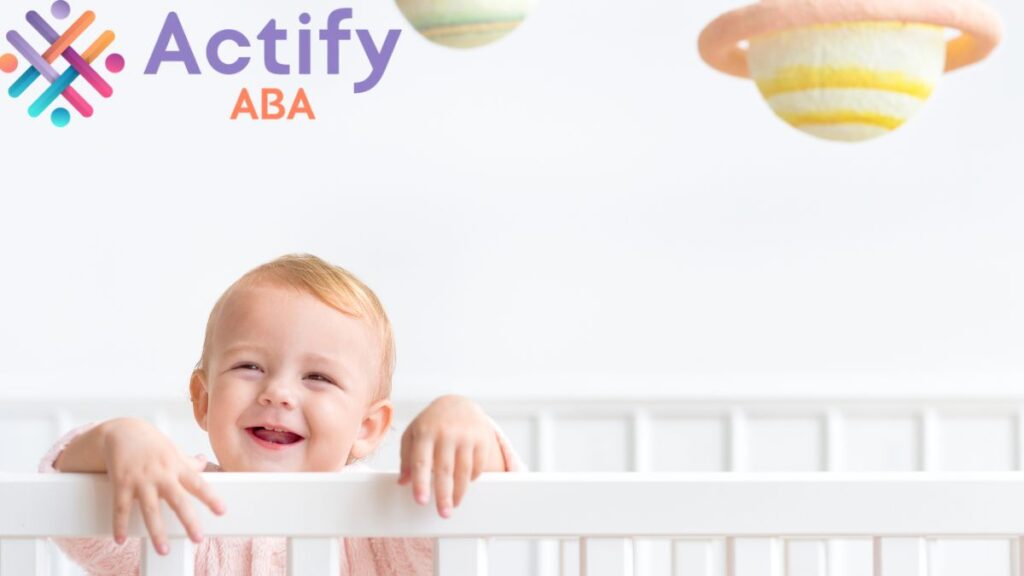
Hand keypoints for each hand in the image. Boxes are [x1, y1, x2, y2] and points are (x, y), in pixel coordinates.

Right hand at [100, 418, 224, 554]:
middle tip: (197, 538)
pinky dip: (119, 524)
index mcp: (176, 467)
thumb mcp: (173, 450)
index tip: (222, 511)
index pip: (198, 483)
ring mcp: (141, 479)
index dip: (211, 498)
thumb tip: (205, 462)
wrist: (122, 431)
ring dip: (156, 531)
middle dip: (188, 520)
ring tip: (163, 550)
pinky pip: (121, 507)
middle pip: (177, 500)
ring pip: (150, 509)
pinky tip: (120, 539)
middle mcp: (161, 474)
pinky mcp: (121, 483)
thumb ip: (188, 462)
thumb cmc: (151, 443)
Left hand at [398, 395, 503, 517]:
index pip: (421, 461)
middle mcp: (446, 433)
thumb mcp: (414, 434)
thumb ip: (407, 458)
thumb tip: (403, 482)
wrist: (459, 404)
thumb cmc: (432, 423)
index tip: (421, 501)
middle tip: (443, 514)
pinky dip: (471, 479)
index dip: (421, 483)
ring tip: (453, 505)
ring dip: (459, 492)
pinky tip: (464, 486)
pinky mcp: (482, 439)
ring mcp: (466, 436)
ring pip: (463, 470)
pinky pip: (477, 466)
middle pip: (444, 469)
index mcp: (425, 432)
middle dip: (444, 495)